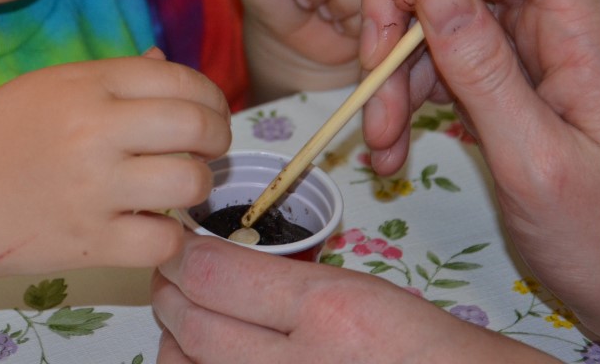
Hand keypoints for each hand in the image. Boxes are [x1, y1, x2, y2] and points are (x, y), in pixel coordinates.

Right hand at [0, 49, 231, 278]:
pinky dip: (167, 237)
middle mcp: (97, 132)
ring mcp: (95, 190)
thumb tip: (165, 63)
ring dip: (196, 185)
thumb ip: (110, 75)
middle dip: (217, 138)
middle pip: (196, 126)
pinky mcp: (91, 243)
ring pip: (189, 182)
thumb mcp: (46, 86)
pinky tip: (152, 226)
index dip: (211, 97)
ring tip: (179, 187)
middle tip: (209, 149)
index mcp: (87, 85)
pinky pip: (163, 240)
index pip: (181, 79)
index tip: (211, 113)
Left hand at [152, 233, 556, 363]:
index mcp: (329, 311)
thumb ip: (290, 285)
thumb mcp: (367, 294)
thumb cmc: (432, 350)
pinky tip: (203, 359)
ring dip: (176, 341)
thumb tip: (219, 272)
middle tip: (167, 278)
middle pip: (193, 325)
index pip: (215, 274)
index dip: (182, 256)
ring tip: (183, 320)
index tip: (178, 246)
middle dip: (169, 294)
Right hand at [357, 0, 599, 359]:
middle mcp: (549, 21)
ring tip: (379, 140)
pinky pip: (434, 59)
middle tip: (369, 71)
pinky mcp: (497, 78)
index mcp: (579, 25)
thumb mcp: (535, 159)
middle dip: (400, 9)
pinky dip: (402, 97)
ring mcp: (521, 48)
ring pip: (434, 14)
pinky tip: (392, 152)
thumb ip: (484, 72)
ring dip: (392, 68)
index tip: (406, 0)